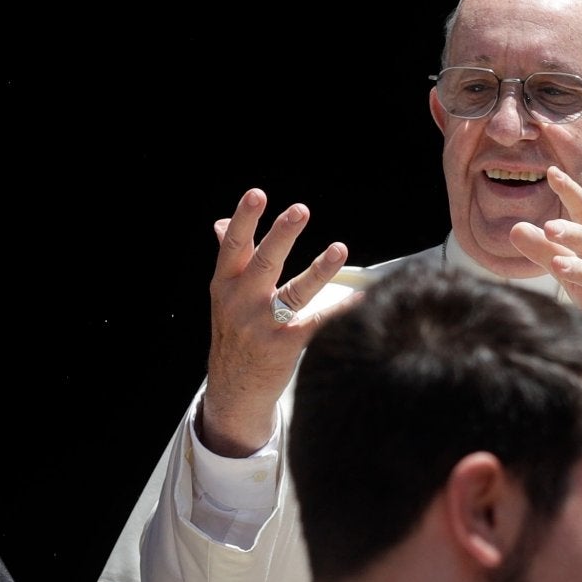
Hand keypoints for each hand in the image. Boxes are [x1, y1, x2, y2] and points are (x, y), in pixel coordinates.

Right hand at [197, 189, 350, 456]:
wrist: (235, 388)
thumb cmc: (235, 331)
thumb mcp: (224, 295)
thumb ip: (229, 257)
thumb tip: (221, 222)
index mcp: (224, 283)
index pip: (234, 245)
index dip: (245, 219)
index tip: (257, 193)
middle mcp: (240, 302)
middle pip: (264, 263)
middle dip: (281, 236)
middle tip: (300, 210)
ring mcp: (262, 325)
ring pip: (294, 293)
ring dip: (319, 271)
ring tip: (340, 248)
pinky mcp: (284, 345)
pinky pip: (316, 323)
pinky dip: (339, 310)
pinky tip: (359, 297)